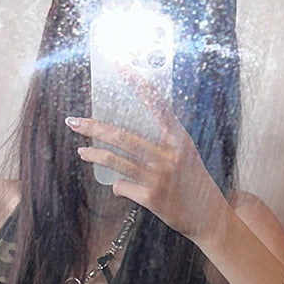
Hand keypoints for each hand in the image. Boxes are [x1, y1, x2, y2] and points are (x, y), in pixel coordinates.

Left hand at [66, 76, 232, 250]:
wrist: (208, 216)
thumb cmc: (194, 182)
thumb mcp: (185, 154)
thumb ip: (164, 141)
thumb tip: (130, 134)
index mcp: (179, 139)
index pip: (157, 104)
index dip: (138, 84)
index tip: (121, 67)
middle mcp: (168, 155)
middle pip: (122, 136)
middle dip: (93, 127)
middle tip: (75, 122)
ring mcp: (158, 177)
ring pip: (115, 161)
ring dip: (94, 155)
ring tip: (82, 150)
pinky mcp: (151, 197)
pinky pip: (122, 186)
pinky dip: (118, 186)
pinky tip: (118, 186)